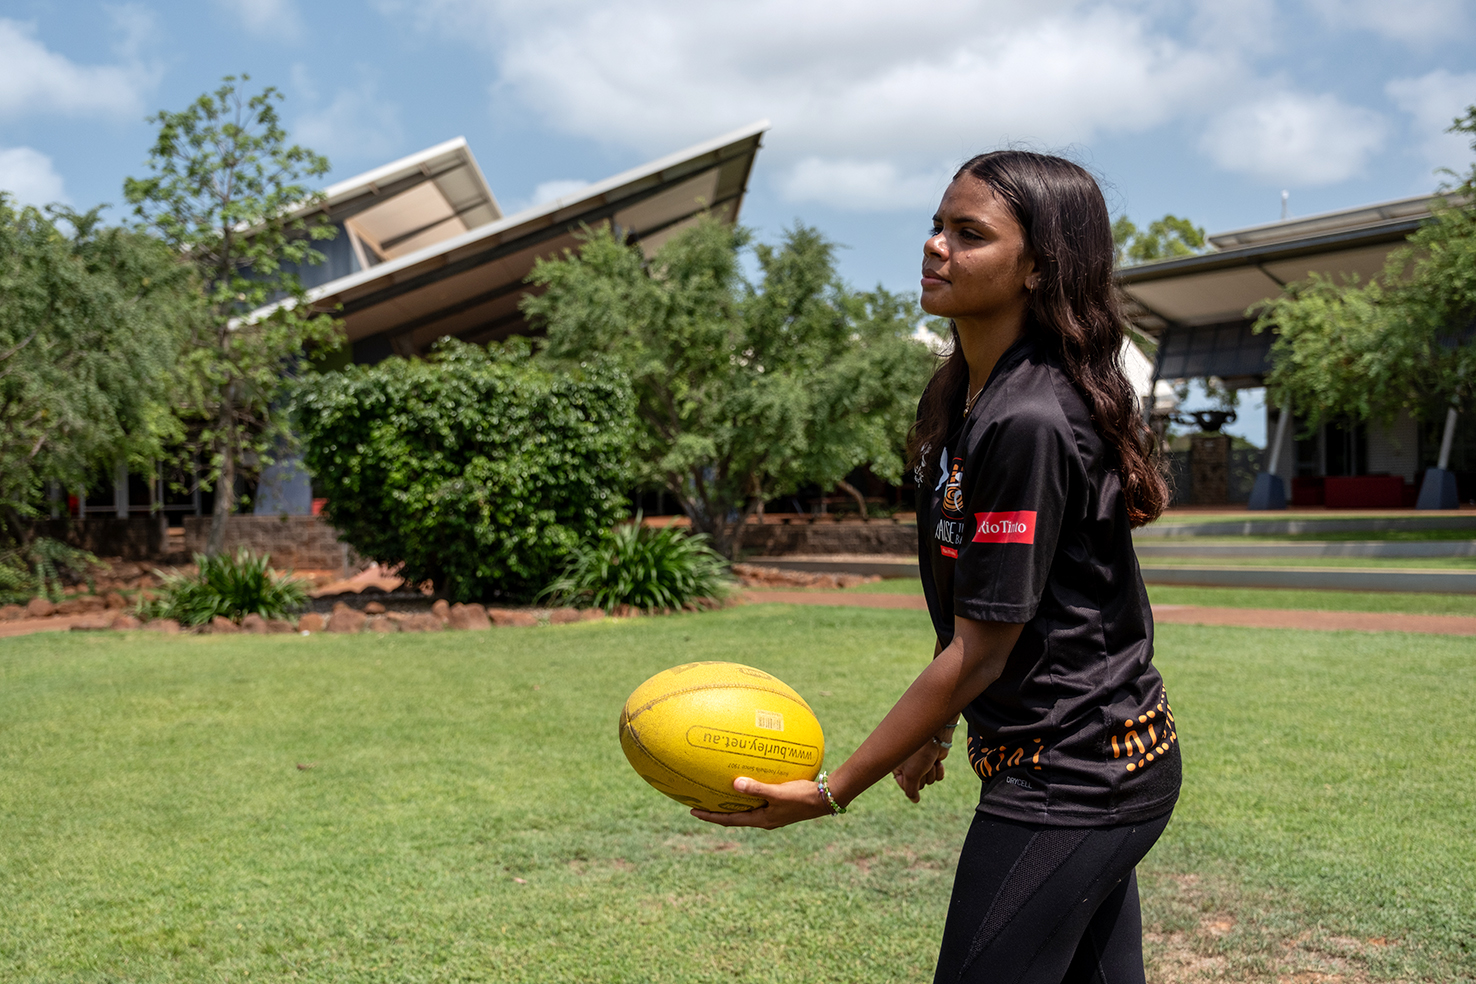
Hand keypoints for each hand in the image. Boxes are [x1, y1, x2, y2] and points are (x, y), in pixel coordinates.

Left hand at [690, 777, 833, 829]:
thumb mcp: (778, 793)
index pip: (729, 820)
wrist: (825, 799)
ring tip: (717, 791)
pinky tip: (746, 777)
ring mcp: (772, 811)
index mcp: (761, 820)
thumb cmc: (801, 797)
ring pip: (745, 807)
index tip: (692, 811)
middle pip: (734, 815)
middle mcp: (764, 818)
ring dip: (731, 801)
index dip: (710, 816)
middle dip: (716, 810)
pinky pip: (757, 797)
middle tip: (699, 801)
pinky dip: (748, 791)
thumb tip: (734, 783)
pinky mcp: (779, 803)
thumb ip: (757, 788)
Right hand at [893, 741, 946, 802]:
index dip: (911, 783)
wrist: (934, 735)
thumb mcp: (911, 774)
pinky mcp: (933, 762)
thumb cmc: (919, 752)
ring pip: (929, 781)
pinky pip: (938, 777)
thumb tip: (915, 801)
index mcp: (898, 768)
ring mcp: (922, 765)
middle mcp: (909, 767)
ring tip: (929, 759)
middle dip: (923, 776)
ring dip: (931, 771)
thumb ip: (911, 791)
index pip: (906, 788)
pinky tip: (937, 761)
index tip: (912, 772)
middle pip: (919, 786)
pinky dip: (939, 770)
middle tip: (921, 764)